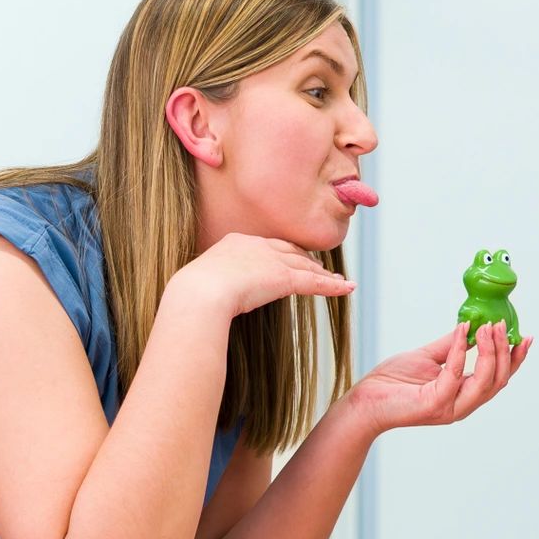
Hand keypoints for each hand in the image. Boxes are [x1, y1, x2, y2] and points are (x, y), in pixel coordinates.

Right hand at [169, 233, 354, 318]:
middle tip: (320, 267)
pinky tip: (346, 288)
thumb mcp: (200, 282)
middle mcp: (257, 245)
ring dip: (324, 274)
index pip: (267, 245)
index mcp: (236, 242)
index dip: (283, 252)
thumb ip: (212, 284)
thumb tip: (206, 297)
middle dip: (307, 260)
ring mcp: (272, 260)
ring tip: (338, 281)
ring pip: (305, 266)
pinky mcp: (283, 278)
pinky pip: (314, 282)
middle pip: (290, 251)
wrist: (199, 292)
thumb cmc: (192, 293)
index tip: (291, 258)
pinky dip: (333, 286)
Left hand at [340, 322, 529, 435]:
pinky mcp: (434, 405)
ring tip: (487, 327)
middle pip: (498, 380)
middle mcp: (462, 405)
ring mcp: (450, 408)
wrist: (365, 400)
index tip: (524, 336)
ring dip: (489, 352)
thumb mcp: (429, 357)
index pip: (499, 378)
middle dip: (504, 351)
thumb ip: (451, 345)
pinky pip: (454, 374)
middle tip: (501, 324)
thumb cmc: (393, 382)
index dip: (514, 359)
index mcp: (464, 394)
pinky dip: (459, 350)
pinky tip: (460, 331)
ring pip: (485, 382)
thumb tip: (471, 326)